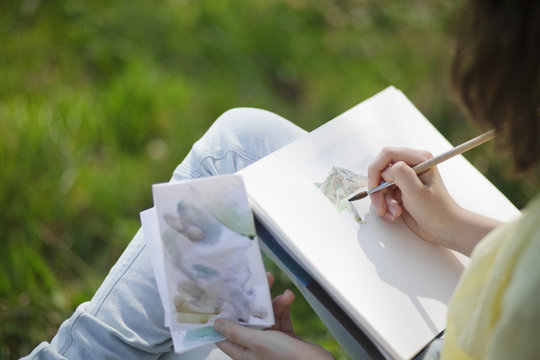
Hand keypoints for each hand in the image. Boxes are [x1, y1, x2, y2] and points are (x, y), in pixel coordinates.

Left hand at [213, 273, 333, 359]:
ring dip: (274, 303)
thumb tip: (216, 325)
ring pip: (266, 317)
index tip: (223, 298)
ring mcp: (270, 341)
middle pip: (248, 320)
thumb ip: (237, 332)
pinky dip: (284, 307)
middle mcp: (255, 347)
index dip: (223, 317)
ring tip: (284, 295)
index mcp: (244, 352)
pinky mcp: (285, 337)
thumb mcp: (258, 342)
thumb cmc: (286, 359)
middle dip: (253, 302)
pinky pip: (280, 317)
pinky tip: (289, 298)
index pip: (226, 334)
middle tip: (256, 284)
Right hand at [368, 147, 499, 255]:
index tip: (374, 187)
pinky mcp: (400, 189)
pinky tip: (395, 214)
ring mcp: (405, 178)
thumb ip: (400, 174)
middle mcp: (411, 165)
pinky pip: (383, 194)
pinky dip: (385, 205)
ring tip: (393, 213)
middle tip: (381, 207)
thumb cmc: (436, 211)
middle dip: (378, 190)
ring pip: (380, 184)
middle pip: (381, 170)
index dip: (376, 170)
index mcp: (418, 159)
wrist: (444, 228)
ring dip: (382, 201)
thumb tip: (386, 170)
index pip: (387, 154)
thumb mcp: (417, 191)